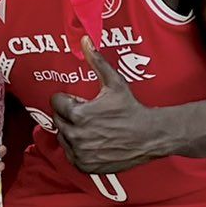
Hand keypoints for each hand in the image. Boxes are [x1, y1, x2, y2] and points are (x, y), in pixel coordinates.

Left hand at [50, 44, 158, 173]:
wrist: (149, 136)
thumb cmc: (131, 109)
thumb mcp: (114, 83)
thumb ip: (96, 61)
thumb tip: (85, 40)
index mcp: (78, 114)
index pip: (56, 104)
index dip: (68, 100)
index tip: (80, 100)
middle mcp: (76, 135)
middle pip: (58, 121)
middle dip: (69, 115)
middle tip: (87, 114)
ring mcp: (81, 153)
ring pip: (63, 138)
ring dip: (71, 132)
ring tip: (90, 127)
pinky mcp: (87, 166)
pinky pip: (71, 156)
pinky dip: (77, 149)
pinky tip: (92, 141)